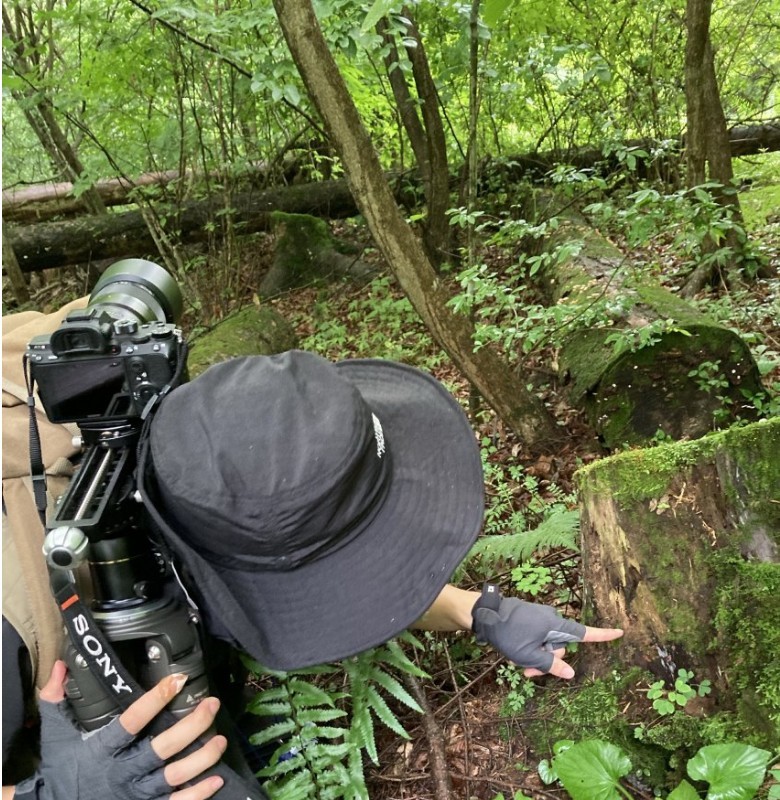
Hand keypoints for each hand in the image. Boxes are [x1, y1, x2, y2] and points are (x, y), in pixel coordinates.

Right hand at [16, 660, 225, 799]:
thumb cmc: (59, 770)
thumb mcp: (54, 734)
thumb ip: (56, 699)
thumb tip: (60, 665)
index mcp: (102, 750)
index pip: (131, 721)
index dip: (155, 700)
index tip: (178, 679)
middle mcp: (121, 773)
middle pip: (162, 749)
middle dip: (192, 726)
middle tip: (212, 705)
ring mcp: (134, 796)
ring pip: (174, 777)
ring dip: (201, 757)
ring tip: (220, 739)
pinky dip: (197, 794)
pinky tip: (216, 778)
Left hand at [471, 585, 622, 679]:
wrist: (485, 613)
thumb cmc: (508, 634)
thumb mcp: (529, 655)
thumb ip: (551, 664)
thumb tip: (571, 673)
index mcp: (555, 626)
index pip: (584, 633)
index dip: (603, 635)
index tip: (620, 631)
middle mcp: (551, 620)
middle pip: (560, 647)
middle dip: (547, 660)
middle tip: (527, 671)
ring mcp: (540, 619)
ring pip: (545, 645)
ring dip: (535, 657)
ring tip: (516, 660)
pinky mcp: (530, 620)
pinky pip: (536, 638)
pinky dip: (529, 648)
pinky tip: (513, 652)